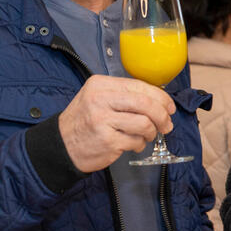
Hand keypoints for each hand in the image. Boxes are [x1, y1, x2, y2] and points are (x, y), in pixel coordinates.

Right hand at [58, 75, 175, 172]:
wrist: (60, 145)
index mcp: (100, 84)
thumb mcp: (97, 98)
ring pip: (144, 123)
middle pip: (145, 103)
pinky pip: (136, 141)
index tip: (169, 107)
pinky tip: (134, 144)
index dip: (160, 97)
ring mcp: (103, 121)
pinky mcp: (107, 141)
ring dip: (151, 132)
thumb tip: (159, 102)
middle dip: (162, 115)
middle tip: (167, 124)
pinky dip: (140, 144)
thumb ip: (124, 95)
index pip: (139, 86)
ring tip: (148, 135)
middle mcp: (100, 99)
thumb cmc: (84, 121)